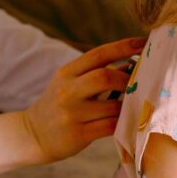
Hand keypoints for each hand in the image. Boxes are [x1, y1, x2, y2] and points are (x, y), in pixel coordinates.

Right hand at [22, 36, 145, 163]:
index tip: (143, 43)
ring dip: (129, 105)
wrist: (33, 134)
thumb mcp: (68, 83)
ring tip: (138, 104)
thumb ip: (93, 73)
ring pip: (112, 105)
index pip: (98, 54)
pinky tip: (129, 121)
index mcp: (66, 72)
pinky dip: (123, 123)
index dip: (124, 47)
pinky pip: (110, 127)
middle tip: (140, 83)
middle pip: (104, 77)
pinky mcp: (77, 134)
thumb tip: (130, 65)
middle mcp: (67, 90)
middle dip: (127, 79)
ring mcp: (71, 113)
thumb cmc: (58, 106)